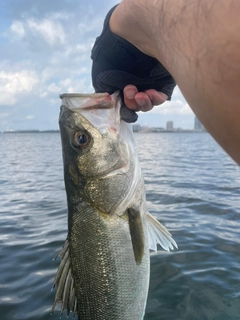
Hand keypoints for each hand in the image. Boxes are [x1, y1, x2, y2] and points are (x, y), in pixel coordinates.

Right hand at [91, 5, 174, 121]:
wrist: (128, 34)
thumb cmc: (110, 54)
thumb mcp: (102, 77)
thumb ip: (107, 95)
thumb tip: (114, 106)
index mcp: (123, 87)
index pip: (126, 106)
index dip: (125, 108)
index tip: (123, 99)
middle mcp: (137, 86)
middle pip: (138, 106)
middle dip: (134, 104)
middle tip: (131, 91)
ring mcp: (150, 83)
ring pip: (150, 103)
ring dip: (145, 103)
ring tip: (142, 94)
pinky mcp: (163, 80)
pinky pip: (162, 96)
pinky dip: (157, 99)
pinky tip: (152, 93)